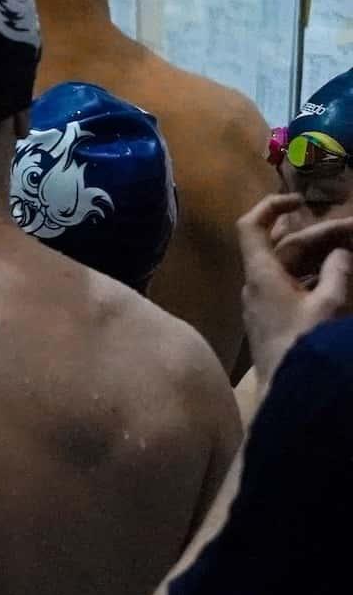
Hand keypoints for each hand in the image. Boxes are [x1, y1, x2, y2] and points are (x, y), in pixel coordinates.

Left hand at [242, 195, 352, 374]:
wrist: (288, 395)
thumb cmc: (306, 347)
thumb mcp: (331, 306)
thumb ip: (339, 273)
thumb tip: (341, 253)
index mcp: (262, 274)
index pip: (252, 227)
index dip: (271, 206)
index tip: (300, 199)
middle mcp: (258, 284)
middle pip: (286, 247)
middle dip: (322, 235)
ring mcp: (266, 303)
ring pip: (294, 268)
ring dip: (323, 256)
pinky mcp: (277, 320)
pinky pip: (297, 287)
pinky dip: (319, 277)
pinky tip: (342, 277)